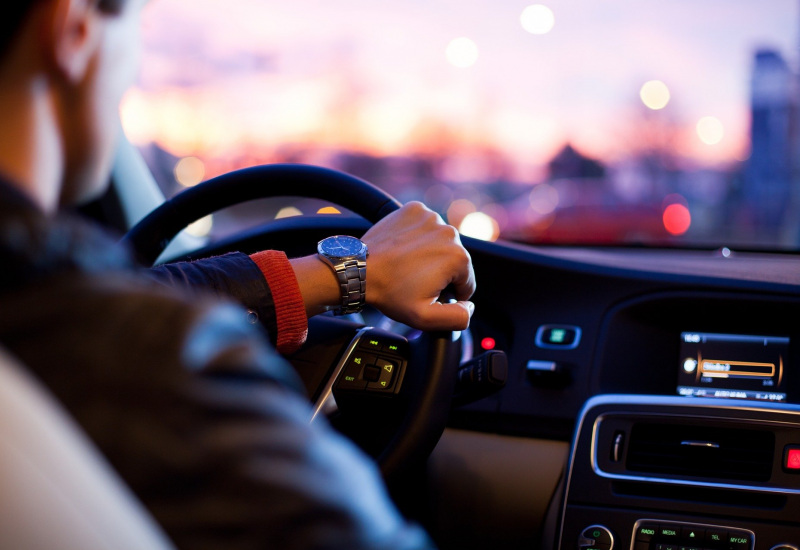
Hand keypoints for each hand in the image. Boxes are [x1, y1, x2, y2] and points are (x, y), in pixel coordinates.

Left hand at [361, 201, 475, 330]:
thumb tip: (470, 306)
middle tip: (414, 280)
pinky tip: (404, 249)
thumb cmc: (390, 292)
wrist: (359, 270)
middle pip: (455, 260)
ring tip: (407, 265)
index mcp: (458, 257)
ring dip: (430, 253)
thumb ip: (458, 317)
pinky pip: (425, 226)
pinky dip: (418, 236)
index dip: (448, 294)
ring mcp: (431, 217)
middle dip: (440, 273)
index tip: (426, 293)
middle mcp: (449, 232)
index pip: (466, 282)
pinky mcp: (415, 209)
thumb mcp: (426, 318)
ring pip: (440, 242)